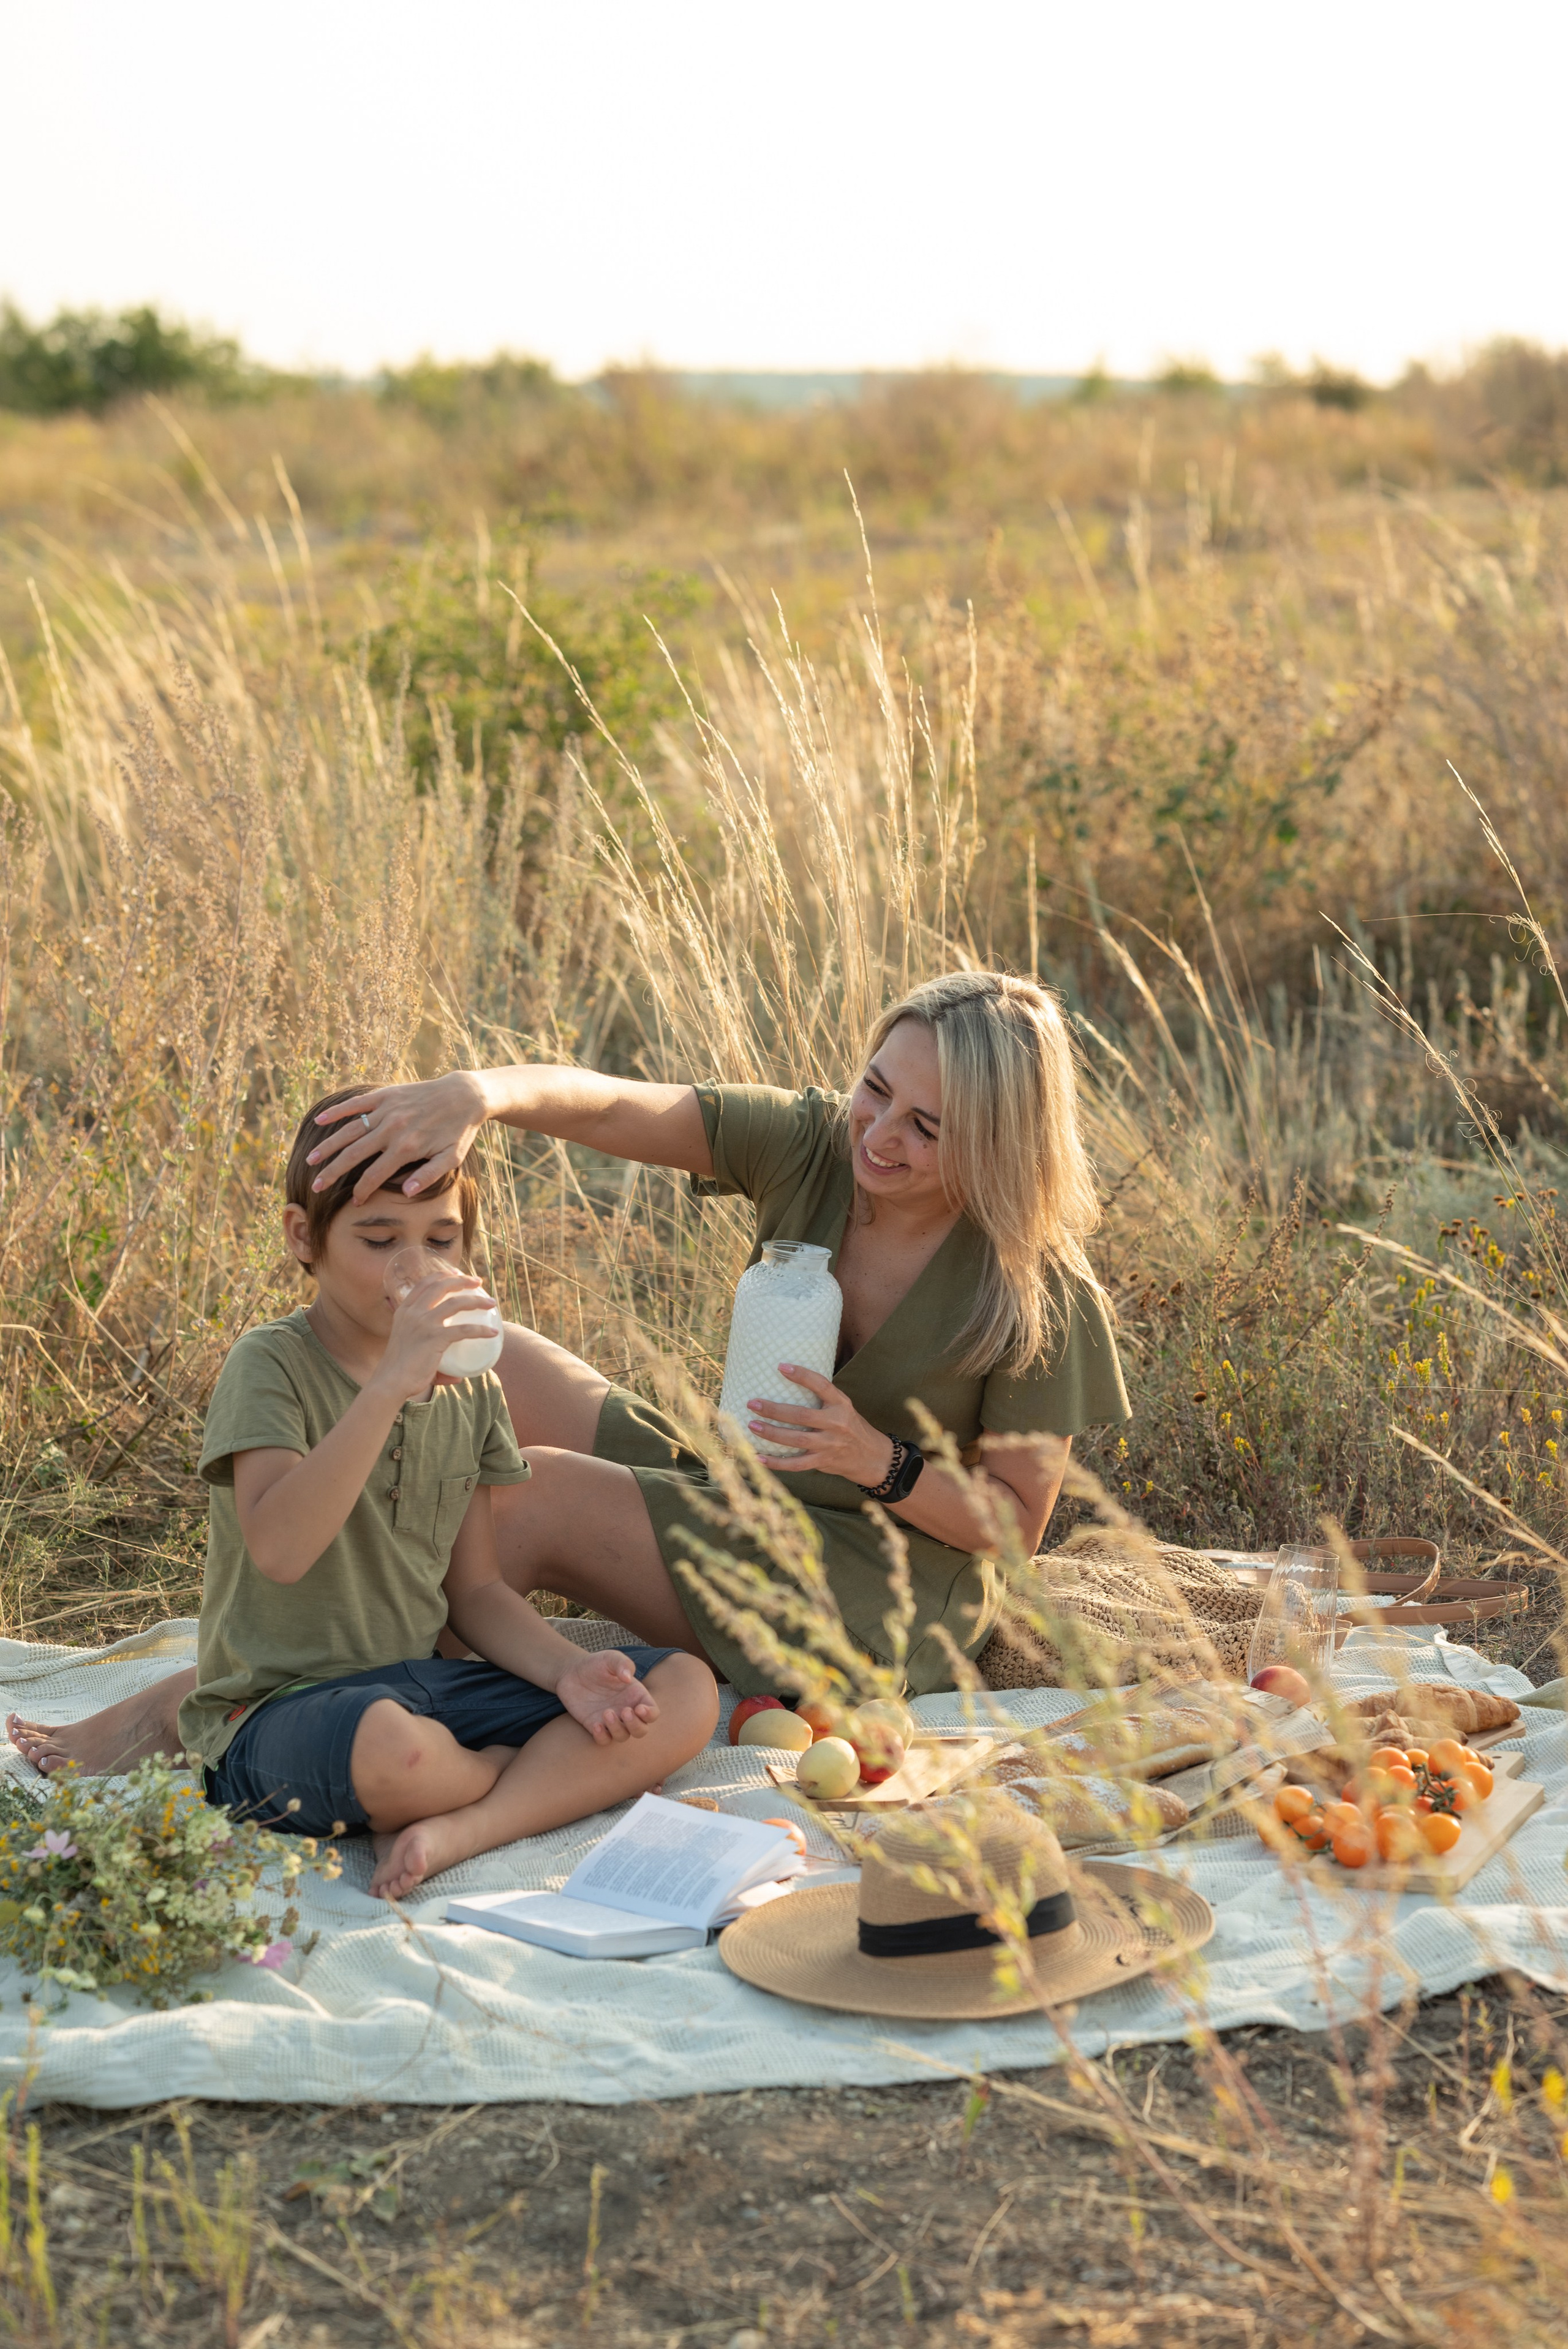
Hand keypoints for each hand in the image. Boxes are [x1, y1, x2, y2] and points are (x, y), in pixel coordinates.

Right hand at [306, 1071, 491, 1201]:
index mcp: (406, 1148)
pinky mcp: (385, 1095)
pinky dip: (337, 1112)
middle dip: (332, 1172)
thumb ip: (429, 1176)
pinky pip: (356, 1104)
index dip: (362, 1190)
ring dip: (328, 1146)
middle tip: (316, 1187)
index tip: (353, 1202)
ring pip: (350, 1131)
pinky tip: (320, 1121)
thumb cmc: (459, 1131)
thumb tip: (406, 1193)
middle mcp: (392, 1129)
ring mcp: (387, 1110)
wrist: (465, 1095)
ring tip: (310, 1160)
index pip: (375, 1175)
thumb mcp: (451, 1158)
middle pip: (354, 1155)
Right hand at [374, 1272, 497, 1403]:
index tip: (458, 1274)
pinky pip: (464, 1330)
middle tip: (478, 1282)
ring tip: (491, 1303)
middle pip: (441, 1286)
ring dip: (477, 1301)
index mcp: (404, 1310)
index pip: (425, 1283)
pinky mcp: (434, 1338)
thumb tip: (458, 1377)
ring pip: (456, 1303)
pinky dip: (480, 1330)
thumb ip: (433, 1357)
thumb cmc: (401, 1371)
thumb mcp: (412, 1350)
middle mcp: (413, 1313)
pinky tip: (492, 1332)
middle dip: (462, 1280)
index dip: (443, 1275)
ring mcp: (423, 1324)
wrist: (390, 1382)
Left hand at [557, 1650, 659, 1744]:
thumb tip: (628, 1678)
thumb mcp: (610, 1658)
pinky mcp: (595, 1726)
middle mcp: (626, 1710)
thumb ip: (622, 1664)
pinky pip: (604, 1740)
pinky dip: (602, 1737)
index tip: (639, 1708)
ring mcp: (611, 1720)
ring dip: (617, 1729)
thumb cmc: (596, 1664)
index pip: (652, 1713)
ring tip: (606, 1712)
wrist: (572, 1672)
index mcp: (636, 1696)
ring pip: (623, 1736)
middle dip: (636, 1725)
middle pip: (641, 1730)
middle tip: (625, 1711)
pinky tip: (595, 1725)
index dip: (649, 1714)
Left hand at [746, 1366, 896, 1486]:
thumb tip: (787, 1381)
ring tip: (752, 1426)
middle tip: (753, 1403)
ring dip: (771, 1434)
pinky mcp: (823, 1461)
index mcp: (841, 1404)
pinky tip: (758, 1457)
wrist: (870, 1456)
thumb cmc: (850, 1425)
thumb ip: (823, 1398)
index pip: (822, 1385)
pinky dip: (776, 1463)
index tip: (781, 1367)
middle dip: (774, 1410)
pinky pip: (796, 1464)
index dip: (802, 1376)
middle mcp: (836, 1423)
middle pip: (802, 1416)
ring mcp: (829, 1445)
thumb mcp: (843, 1407)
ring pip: (796, 1440)